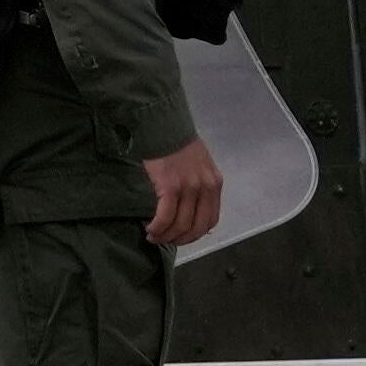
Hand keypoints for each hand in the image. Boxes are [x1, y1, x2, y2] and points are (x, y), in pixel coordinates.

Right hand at [138, 139, 227, 254]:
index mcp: (215, 184)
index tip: (181, 236)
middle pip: (196, 227)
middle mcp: (205, 188)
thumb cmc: (177, 144)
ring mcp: (189, 188)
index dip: (196, 234)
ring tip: (153, 236)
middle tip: (165, 240)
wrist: (163, 125)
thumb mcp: (199, 165)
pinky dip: (158, 227)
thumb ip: (200, 186)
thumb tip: (190, 211)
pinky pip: (165, 216)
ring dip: (166, 235)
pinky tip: (150, 229)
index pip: (211, 220)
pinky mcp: (170, 186)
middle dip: (180, 239)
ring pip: (180, 225)